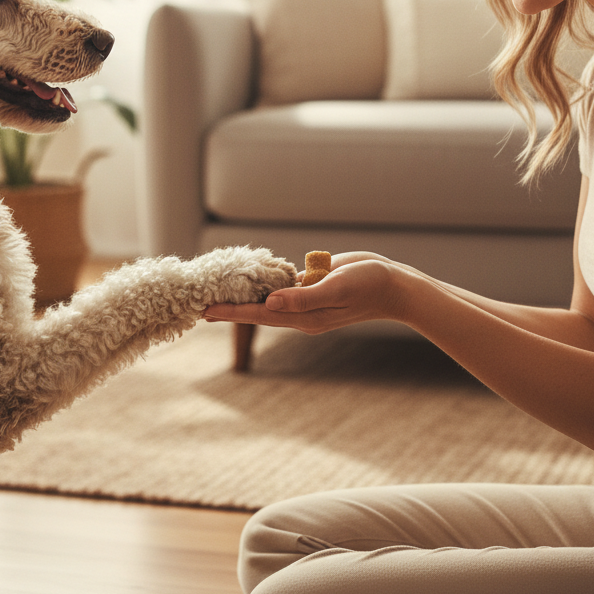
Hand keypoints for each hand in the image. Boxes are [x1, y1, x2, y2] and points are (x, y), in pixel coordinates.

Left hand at [202, 252, 403, 333]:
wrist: (395, 284)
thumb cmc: (369, 286)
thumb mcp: (336, 289)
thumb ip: (304, 297)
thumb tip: (270, 303)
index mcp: (304, 317)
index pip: (259, 315)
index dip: (231, 312)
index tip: (204, 311)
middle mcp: (301, 310)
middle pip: (258, 309)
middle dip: (230, 306)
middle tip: (198, 304)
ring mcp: (306, 298)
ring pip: (269, 296)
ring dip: (245, 294)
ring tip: (217, 291)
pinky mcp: (312, 285)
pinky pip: (284, 283)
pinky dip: (265, 280)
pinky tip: (249, 277)